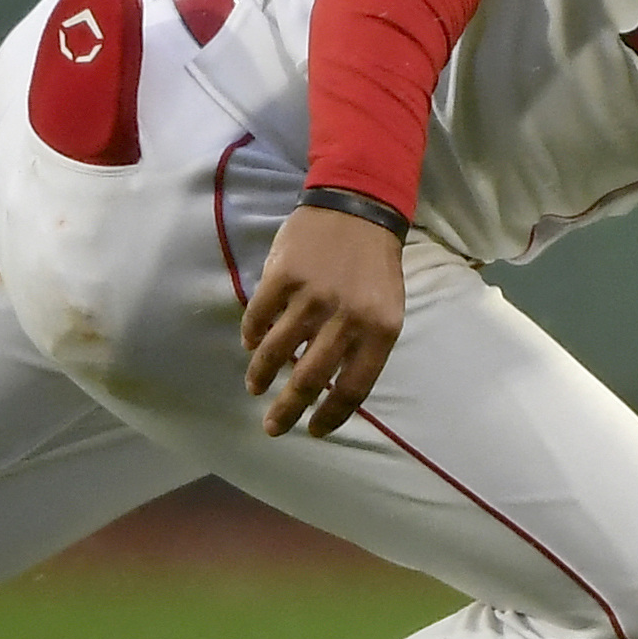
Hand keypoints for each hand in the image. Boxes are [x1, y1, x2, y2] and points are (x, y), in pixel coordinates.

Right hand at [241, 204, 405, 437]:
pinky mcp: (283, 276)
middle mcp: (348, 316)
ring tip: (257, 386)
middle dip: (287, 410)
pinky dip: (252, 336)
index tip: (313, 431)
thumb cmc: (375, 266)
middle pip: (310, 380)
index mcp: (381, 329)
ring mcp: (313, 296)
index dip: (331, 416)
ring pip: (277, 352)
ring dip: (262, 375)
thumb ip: (363, 346)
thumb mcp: (386, 308)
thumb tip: (331, 390)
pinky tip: (251, 345)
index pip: (353, 388)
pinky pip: (258, 318)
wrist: (359, 207)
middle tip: (273, 426)